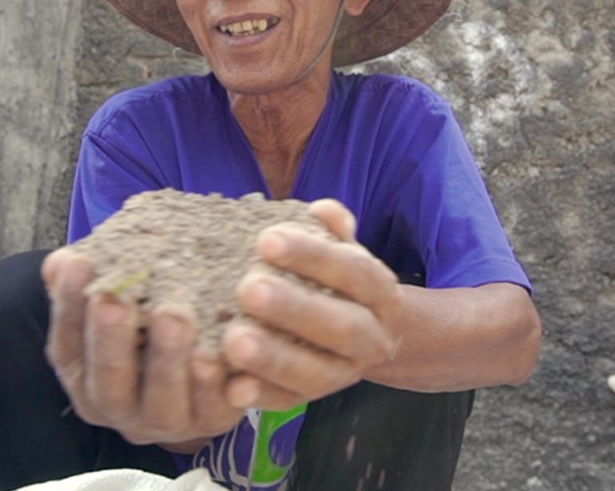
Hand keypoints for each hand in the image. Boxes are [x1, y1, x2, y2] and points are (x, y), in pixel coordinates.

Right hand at [41, 248, 244, 446]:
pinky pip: (213, 410)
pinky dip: (215, 385)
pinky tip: (216, 353)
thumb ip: (96, 282)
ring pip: (162, 406)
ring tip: (173, 316)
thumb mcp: (125, 300)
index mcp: (88, 378)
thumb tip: (60, 263)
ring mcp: (167, 423)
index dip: (69, 307)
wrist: (215, 366)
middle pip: (108, 386)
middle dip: (111, 342)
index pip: (68, 348)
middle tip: (118, 300)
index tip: (78, 265)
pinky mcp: (214, 421)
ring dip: (166, 361)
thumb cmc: (155, 323)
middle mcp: (122, 409)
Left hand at [220, 199, 403, 409]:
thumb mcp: (344, 253)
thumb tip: (322, 210)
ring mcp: (345, 374)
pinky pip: (290, 404)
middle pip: (341, 327)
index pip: (354, 272)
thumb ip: (335, 231)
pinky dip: (261, 396)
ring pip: (317, 374)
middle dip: (294, 309)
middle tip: (248, 289)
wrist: (366, 336)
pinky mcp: (315, 400)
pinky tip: (233, 387)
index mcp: (381, 294)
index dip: (314, 256)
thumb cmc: (340, 284)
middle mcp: (372, 338)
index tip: (266, 239)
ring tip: (233, 340)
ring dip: (274, 358)